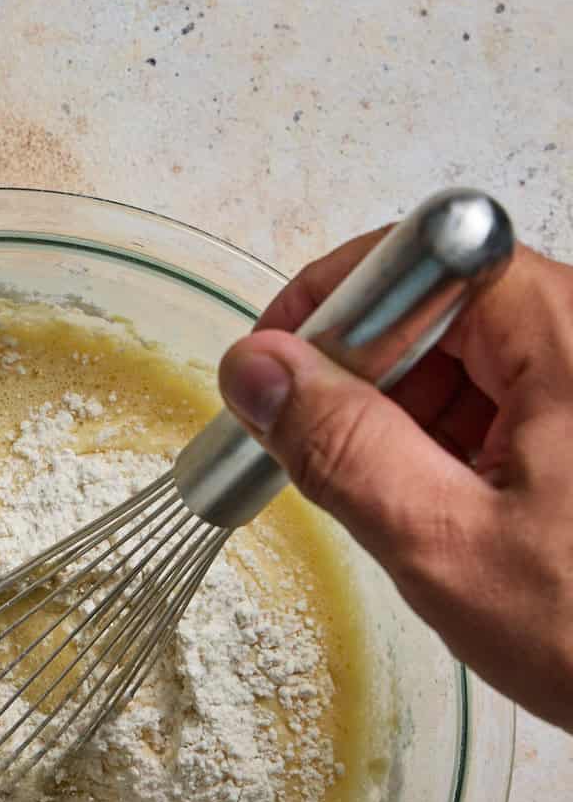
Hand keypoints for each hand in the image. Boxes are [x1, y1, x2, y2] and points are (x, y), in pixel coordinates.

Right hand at [217, 233, 572, 730]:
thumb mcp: (447, 543)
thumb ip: (342, 447)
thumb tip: (261, 373)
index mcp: (570, 338)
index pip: (424, 257)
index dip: (336, 304)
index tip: (278, 368)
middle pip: (444, 304)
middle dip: (366, 374)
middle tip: (320, 456)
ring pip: (473, 359)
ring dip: (410, 419)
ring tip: (401, 507)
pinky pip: (512, 403)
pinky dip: (458, 447)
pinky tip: (449, 514)